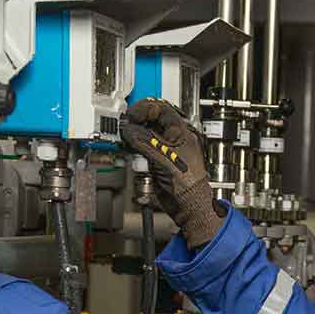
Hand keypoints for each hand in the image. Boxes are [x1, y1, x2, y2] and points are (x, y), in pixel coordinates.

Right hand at [121, 99, 225, 248]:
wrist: (188, 204)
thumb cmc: (186, 183)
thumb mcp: (162, 156)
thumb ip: (143, 141)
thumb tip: (128, 130)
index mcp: (183, 132)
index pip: (162, 109)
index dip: (144, 109)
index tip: (131, 115)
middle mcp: (176, 138)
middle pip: (154, 119)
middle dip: (139, 119)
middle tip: (127, 123)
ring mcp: (168, 149)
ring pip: (149, 133)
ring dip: (136, 132)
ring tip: (126, 134)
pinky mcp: (160, 160)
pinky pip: (146, 146)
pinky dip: (136, 144)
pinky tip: (130, 146)